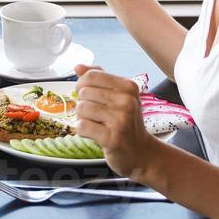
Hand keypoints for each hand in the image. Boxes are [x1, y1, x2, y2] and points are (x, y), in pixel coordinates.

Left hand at [74, 64, 166, 185]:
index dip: (82, 85)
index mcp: (128, 87)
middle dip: (84, 104)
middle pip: (84, 92)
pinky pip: (82, 127)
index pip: (91, 76)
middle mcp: (126, 101)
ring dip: (83, 118)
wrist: (141, 152)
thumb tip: (78, 66)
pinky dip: (84, 131)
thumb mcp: (119, 96)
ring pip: (81, 109)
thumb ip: (99, 78)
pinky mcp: (112, 138)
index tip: (87, 95)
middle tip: (96, 115)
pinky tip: (96, 134)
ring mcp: (120, 120)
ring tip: (97, 125)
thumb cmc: (126, 122)